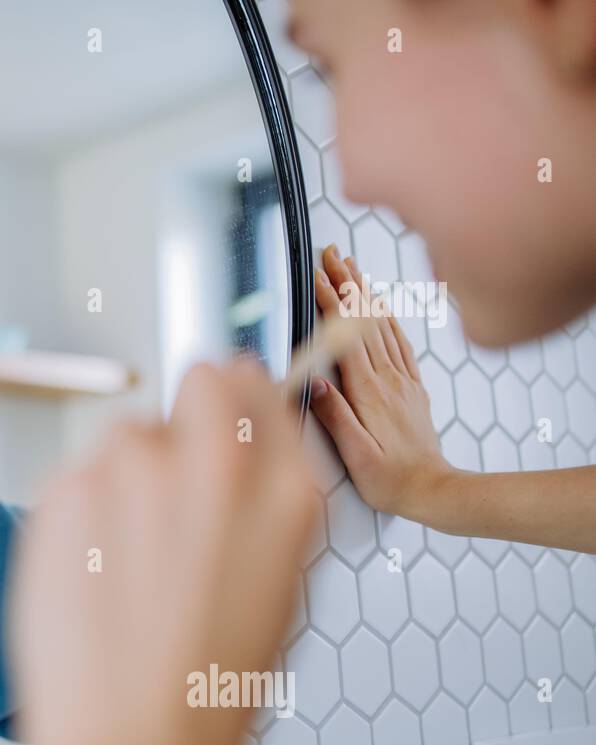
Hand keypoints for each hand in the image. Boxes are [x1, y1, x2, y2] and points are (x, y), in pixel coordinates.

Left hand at [6, 359, 317, 744]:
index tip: (215, 414)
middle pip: (193, 383)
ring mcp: (135, 470)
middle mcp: (213, 463)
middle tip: (160, 490)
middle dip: (179, 424)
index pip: (254, 384)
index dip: (232, 400)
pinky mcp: (66, 489)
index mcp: (283, 491)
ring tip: (121, 559)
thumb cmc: (206, 689)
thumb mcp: (277, 586)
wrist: (134, 743)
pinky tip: (88, 574)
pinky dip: (75, 512)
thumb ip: (262, 502)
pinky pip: (72, 475)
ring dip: (121, 475)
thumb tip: (244, 451)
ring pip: (124, 434)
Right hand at [309, 245, 455, 515]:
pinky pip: (399, 343)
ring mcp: (402, 381)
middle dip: (345, 282)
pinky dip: (387, 318)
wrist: (433, 491)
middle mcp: (387, 380)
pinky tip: (381, 307)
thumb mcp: (355, 454)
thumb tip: (312, 381)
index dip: (328, 301)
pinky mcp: (411, 388)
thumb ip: (334, 415)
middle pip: (363, 320)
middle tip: (331, 253)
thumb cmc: (390, 480)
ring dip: (366, 292)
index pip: (344, 336)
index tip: (313, 274)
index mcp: (368, 392)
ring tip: (351, 267)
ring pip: (382, 325)